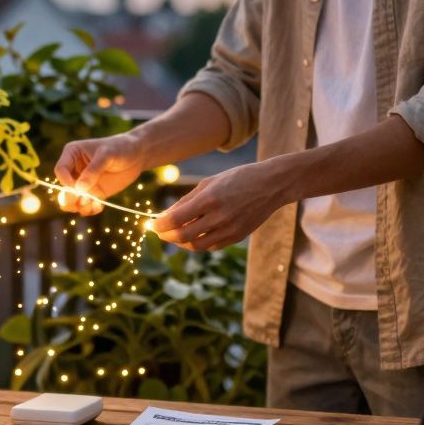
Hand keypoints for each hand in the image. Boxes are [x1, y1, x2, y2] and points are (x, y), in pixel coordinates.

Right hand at [54, 134, 147, 215]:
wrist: (136, 155)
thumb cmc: (120, 148)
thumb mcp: (107, 155)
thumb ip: (93, 170)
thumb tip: (79, 188)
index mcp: (72, 154)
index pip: (60, 170)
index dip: (67, 181)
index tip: (80, 187)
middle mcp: (74, 170)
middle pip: (63, 188)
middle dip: (70, 198)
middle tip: (83, 201)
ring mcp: (83, 183)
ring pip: (72, 200)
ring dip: (80, 207)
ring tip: (93, 205)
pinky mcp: (94, 193)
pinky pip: (86, 206)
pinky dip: (90, 209)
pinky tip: (99, 207)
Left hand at [153, 161, 289, 250]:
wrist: (271, 185)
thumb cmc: (238, 178)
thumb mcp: (209, 182)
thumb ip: (187, 200)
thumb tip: (165, 215)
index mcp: (210, 199)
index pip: (175, 219)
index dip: (159, 225)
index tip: (152, 224)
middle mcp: (219, 217)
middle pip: (182, 236)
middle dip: (166, 235)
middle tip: (159, 231)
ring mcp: (229, 229)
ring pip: (196, 245)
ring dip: (180, 242)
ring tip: (174, 234)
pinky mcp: (237, 237)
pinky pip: (210, 246)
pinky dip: (197, 243)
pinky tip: (192, 235)